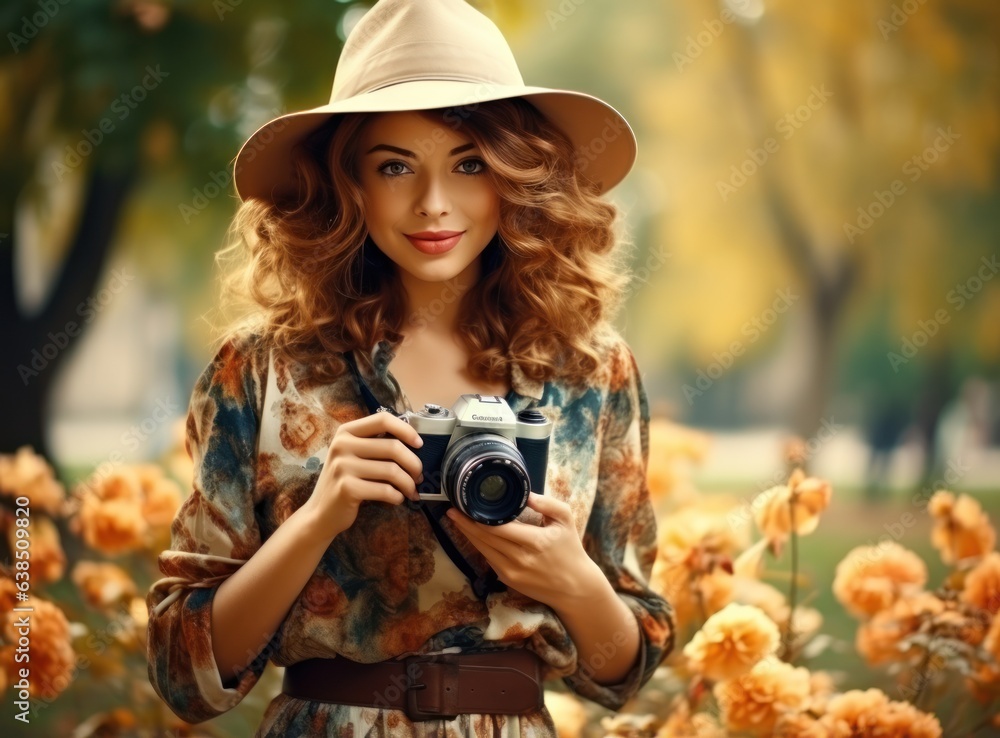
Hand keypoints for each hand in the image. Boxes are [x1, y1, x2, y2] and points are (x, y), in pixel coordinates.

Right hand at [301, 412, 423, 541]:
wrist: (321, 513)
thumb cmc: (346, 482)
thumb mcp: (354, 456)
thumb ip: (376, 445)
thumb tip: (415, 443)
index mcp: (346, 432)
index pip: (382, 419)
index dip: (406, 430)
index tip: (420, 444)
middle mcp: (342, 445)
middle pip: (393, 447)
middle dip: (413, 464)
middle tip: (419, 476)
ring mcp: (342, 466)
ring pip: (392, 471)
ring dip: (408, 483)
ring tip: (411, 491)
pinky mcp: (347, 488)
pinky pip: (385, 490)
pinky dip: (397, 496)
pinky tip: (397, 499)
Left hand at [445, 492, 602, 608]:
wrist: (575, 588)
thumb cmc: (570, 549)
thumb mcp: (566, 520)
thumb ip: (547, 503)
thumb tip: (525, 493)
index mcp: (535, 542)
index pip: (498, 528)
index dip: (477, 517)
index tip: (463, 505)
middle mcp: (520, 559)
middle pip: (484, 539)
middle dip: (465, 524)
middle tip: (451, 510)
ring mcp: (511, 572)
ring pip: (482, 550)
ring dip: (468, 535)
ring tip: (456, 519)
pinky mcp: (508, 580)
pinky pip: (489, 559)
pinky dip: (479, 546)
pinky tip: (472, 535)